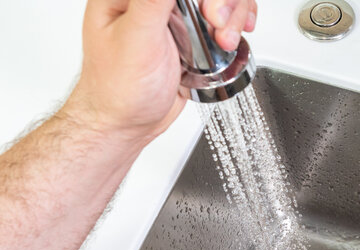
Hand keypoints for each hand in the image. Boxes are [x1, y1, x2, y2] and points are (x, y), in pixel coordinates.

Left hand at [66, 0, 256, 146]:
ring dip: (234, 17)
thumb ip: (153, 2)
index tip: (209, 14)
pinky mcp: (191, 35)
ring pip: (220, 2)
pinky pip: (222, 19)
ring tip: (225, 42)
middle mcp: (154, 1)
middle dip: (225, 5)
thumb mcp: (136, 39)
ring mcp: (175, 17)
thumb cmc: (118, 89)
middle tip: (217, 28)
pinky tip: (235, 37)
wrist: (127, 123)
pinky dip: (236, 24)